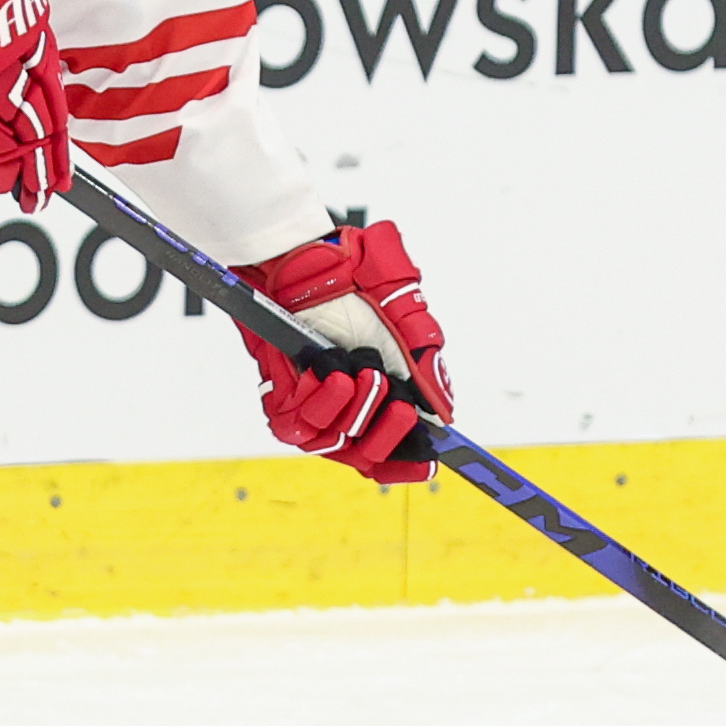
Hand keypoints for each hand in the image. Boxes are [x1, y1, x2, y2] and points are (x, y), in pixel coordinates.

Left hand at [232, 220, 452, 483]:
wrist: (308, 261)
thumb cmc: (355, 284)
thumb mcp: (405, 315)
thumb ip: (425, 361)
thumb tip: (444, 411)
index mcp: (380, 397)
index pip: (393, 451)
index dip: (409, 464)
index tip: (428, 463)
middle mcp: (346, 409)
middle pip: (367, 456)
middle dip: (388, 433)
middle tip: (400, 405)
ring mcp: (312, 406)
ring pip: (335, 441)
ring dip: (355, 408)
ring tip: (360, 371)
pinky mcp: (281, 398)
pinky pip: (298, 425)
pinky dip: (321, 401)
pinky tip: (329, 371)